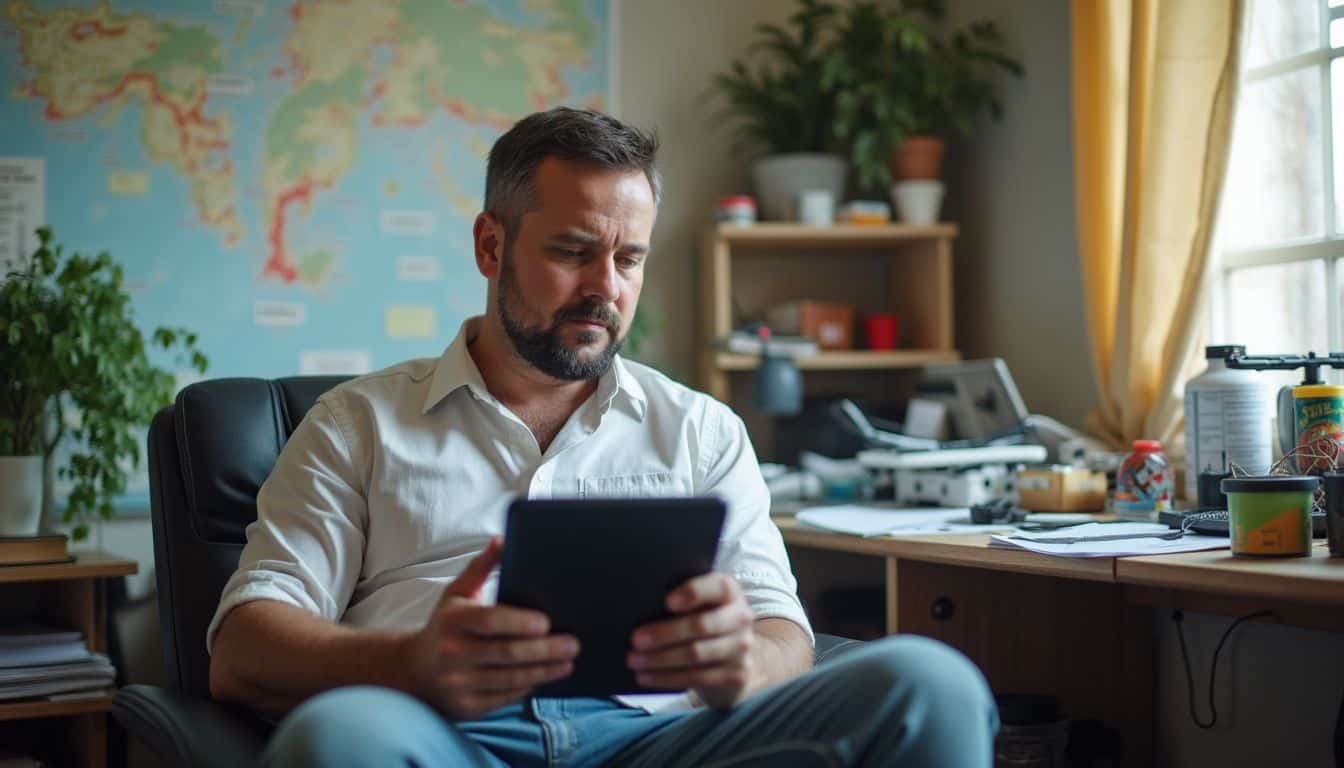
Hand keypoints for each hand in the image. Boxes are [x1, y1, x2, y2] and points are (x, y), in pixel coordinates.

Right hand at [409, 537, 579, 719]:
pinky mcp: (466, 706)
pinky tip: (546, 677)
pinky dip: (527, 686)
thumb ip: (481, 567)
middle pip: (505, 652)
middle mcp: (452, 653)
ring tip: (568, 662)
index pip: (489, 621)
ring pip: (509, 678)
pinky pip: (504, 697)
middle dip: (544, 649)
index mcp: (452, 621)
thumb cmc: (445, 625)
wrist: (414, 670)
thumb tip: (502, 539)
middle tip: (573, 644)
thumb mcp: (456, 593)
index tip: (546, 621)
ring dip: (543, 670)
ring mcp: (458, 683)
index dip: (519, 622)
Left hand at [626, 572, 755, 708]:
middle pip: (701, 625)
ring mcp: (741, 648)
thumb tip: (640, 607)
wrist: (734, 657)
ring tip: (634, 660)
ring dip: (660, 659)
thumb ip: (682, 601)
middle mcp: (741, 617)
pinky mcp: (736, 674)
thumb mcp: (701, 605)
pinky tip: (646, 677)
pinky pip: (697, 678)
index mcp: (731, 592)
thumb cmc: (705, 621)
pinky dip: (667, 678)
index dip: (694, 593)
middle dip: (665, 633)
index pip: (719, 586)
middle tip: (636, 639)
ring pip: (696, 654)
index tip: (667, 602)